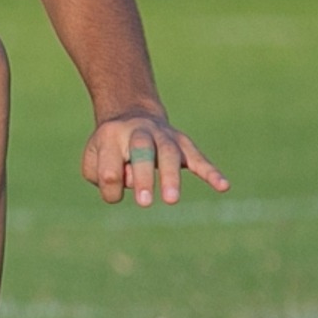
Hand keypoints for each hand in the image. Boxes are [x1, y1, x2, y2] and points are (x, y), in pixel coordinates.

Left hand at [83, 109, 226, 208]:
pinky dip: (211, 172)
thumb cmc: (110, 148)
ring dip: (171, 176)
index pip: (108, 170)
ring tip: (171, 200)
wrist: (130, 114)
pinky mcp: (183, 144)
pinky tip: (223, 186)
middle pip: (141, 151)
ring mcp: (163, 136)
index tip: (114, 191)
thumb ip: (102, 176)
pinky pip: (199, 158)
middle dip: (142, 176)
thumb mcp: (94, 160)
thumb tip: (131, 181)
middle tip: (143, 203)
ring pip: (169, 153)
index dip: (111, 187)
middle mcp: (138, 132)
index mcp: (110, 136)